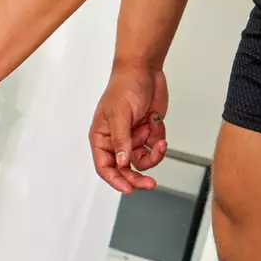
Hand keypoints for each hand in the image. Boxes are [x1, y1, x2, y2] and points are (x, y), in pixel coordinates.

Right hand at [90, 64, 167, 192]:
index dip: (115, 180)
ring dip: (153, 155)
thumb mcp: (120, 115)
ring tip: (159, 143)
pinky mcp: (147, 133)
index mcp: (101, 138)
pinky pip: (154, 147)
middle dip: (137, 177)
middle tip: (149, 183)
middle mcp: (116, 141)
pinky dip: (159, 141)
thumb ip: (121, 140)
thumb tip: (122, 163)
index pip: (105, 166)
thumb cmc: (124, 88)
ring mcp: (132, 138)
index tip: (128, 189)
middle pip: (124, 169)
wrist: (145, 71)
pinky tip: (158, 128)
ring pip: (142, 160)